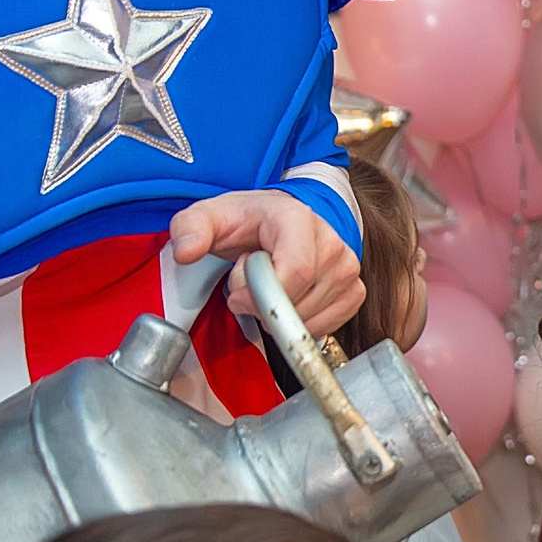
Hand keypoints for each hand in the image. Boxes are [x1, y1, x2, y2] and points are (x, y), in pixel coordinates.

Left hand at [171, 190, 363, 336]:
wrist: (276, 221)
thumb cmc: (245, 221)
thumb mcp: (209, 217)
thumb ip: (190, 228)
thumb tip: (186, 250)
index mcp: (298, 218)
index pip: (296, 271)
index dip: (262, 295)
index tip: (238, 294)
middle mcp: (332, 241)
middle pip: (301, 300)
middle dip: (265, 306)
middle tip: (250, 288)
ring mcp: (347, 267)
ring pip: (312, 317)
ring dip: (281, 315)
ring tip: (270, 288)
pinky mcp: (354, 289)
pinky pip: (329, 325)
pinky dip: (302, 324)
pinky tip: (289, 303)